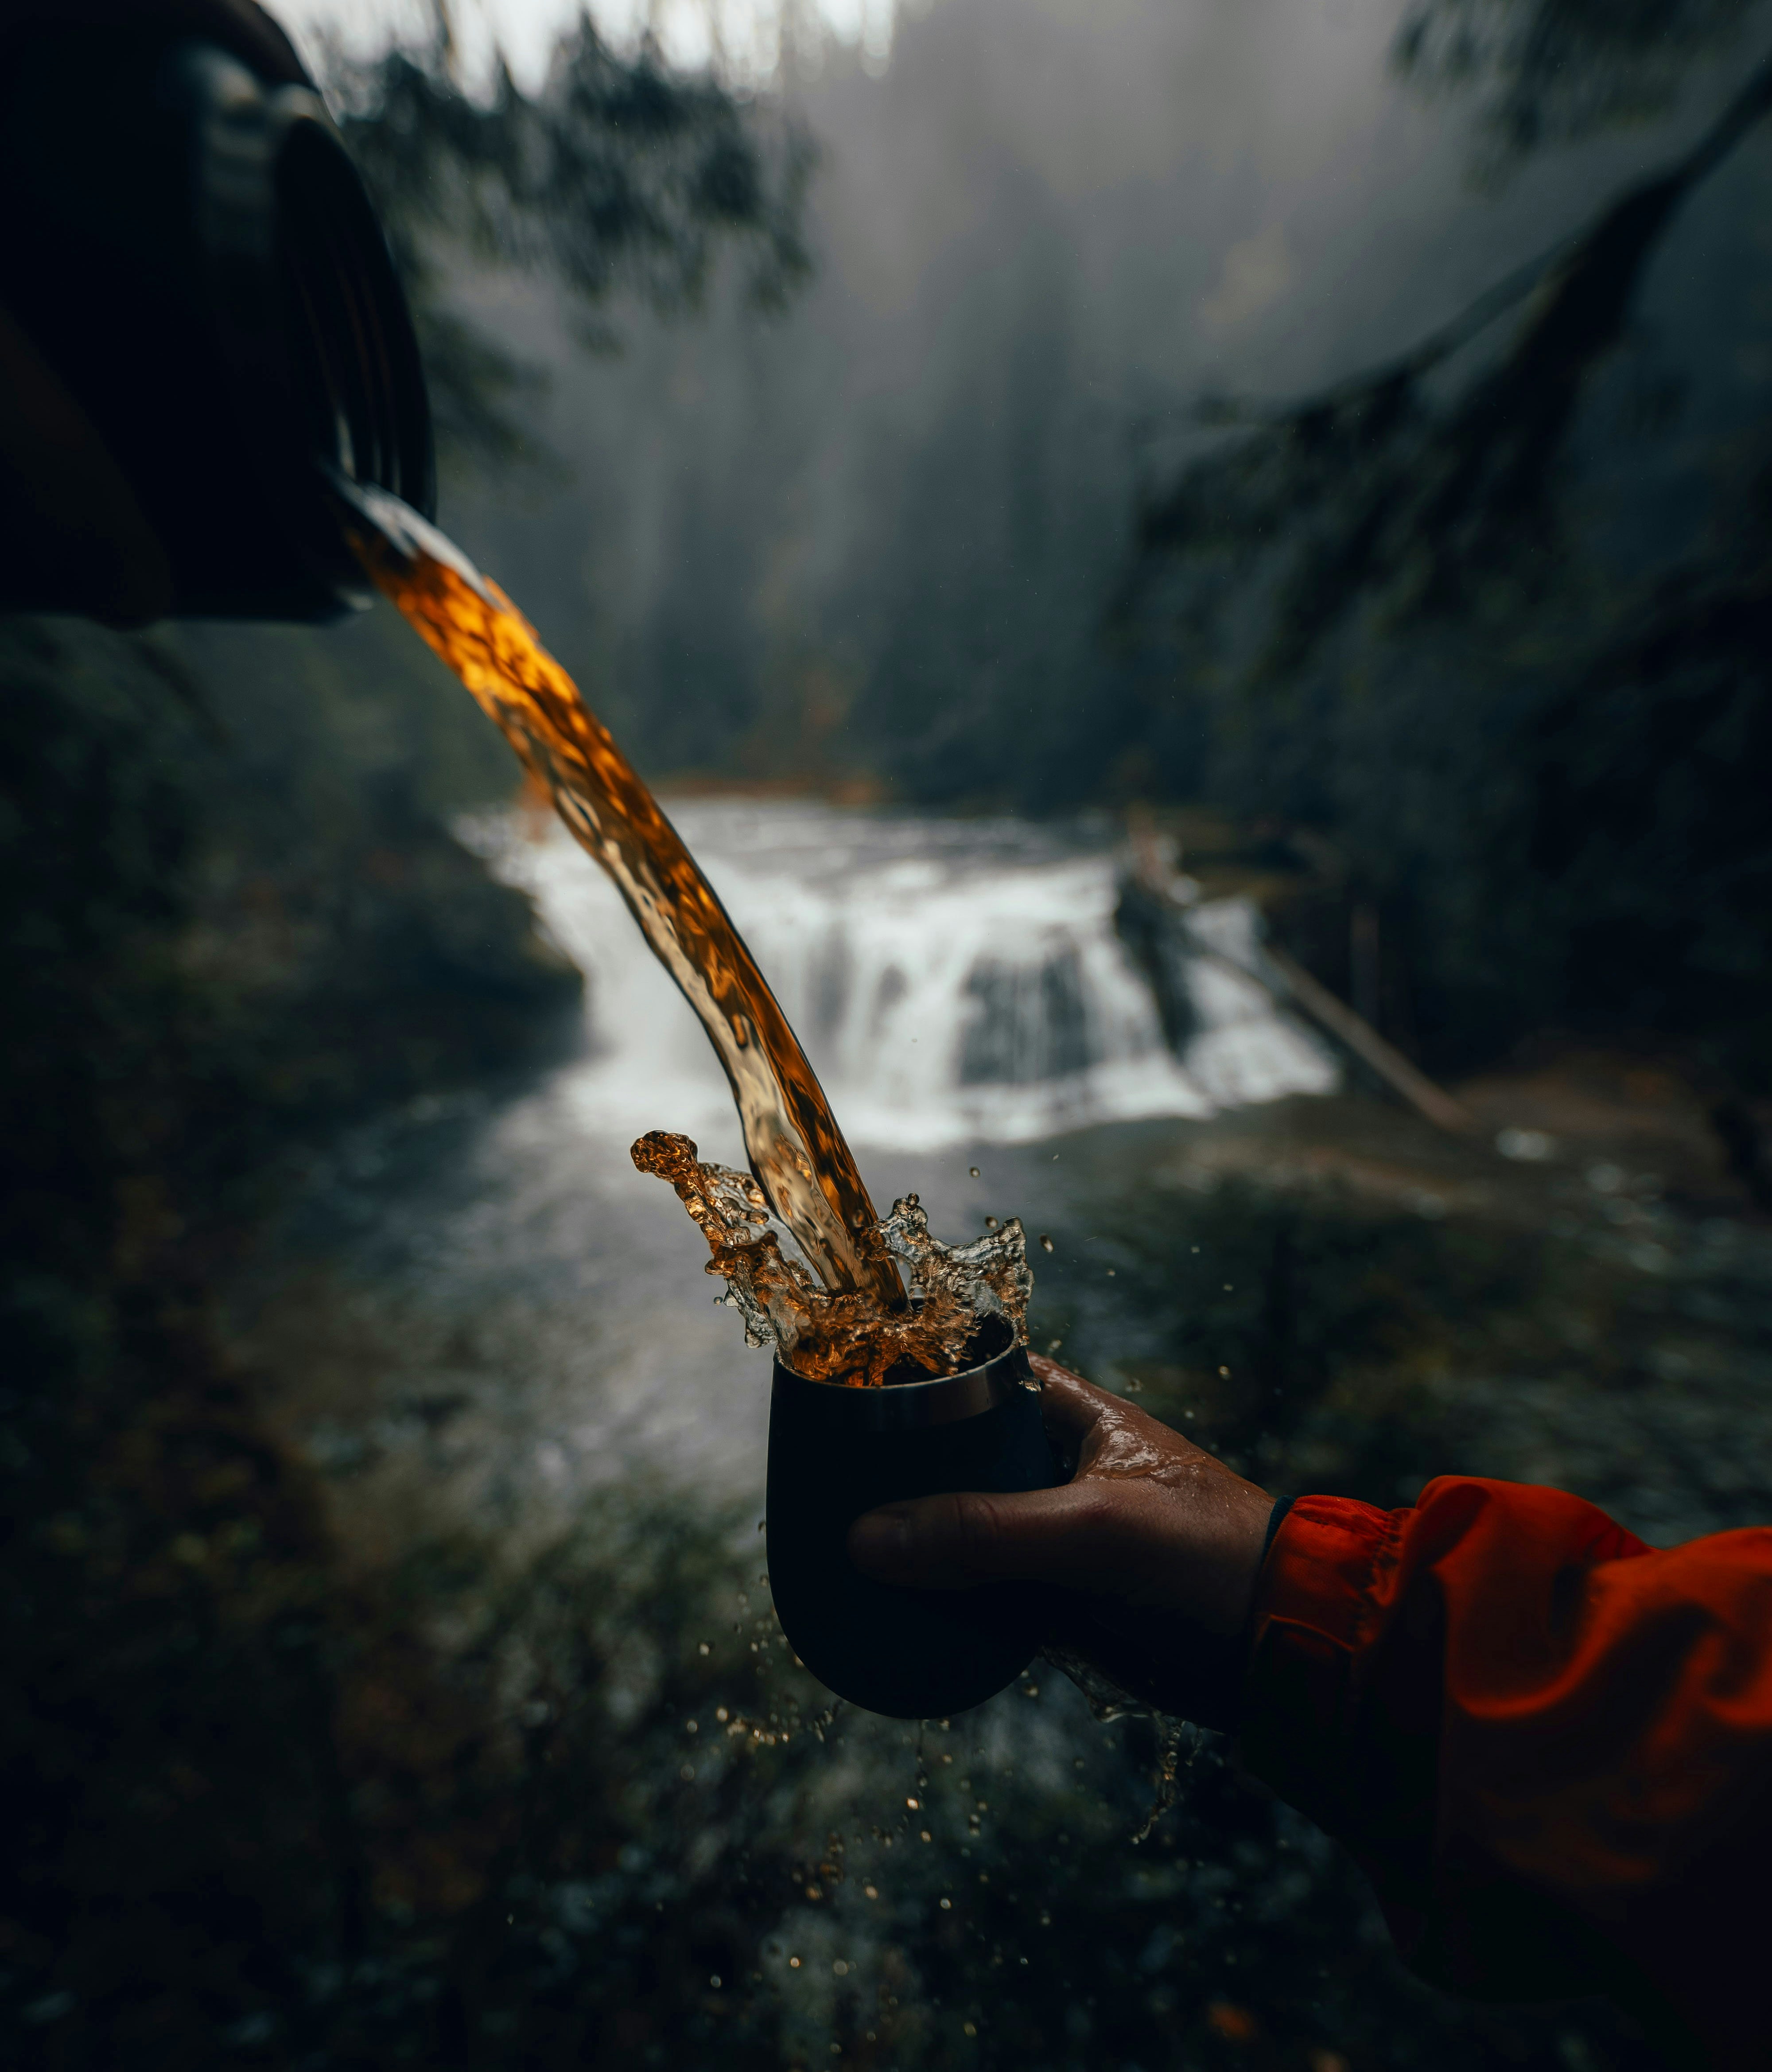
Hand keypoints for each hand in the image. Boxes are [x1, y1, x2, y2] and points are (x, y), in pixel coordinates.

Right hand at [847, 1356, 1274, 1724]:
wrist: (1283, 1653)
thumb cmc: (1207, 1560)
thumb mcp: (1092, 1533)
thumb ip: (984, 1531)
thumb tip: (867, 1537)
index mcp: (1074, 1417)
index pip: (976, 1375)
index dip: (915, 1382)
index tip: (843, 1400)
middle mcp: (1058, 1469)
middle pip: (956, 1462)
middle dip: (898, 1481)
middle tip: (821, 1493)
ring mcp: (1058, 1538)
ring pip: (963, 1532)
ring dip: (914, 1548)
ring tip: (834, 1557)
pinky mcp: (1060, 1603)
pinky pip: (982, 1595)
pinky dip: (942, 1605)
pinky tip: (888, 1615)